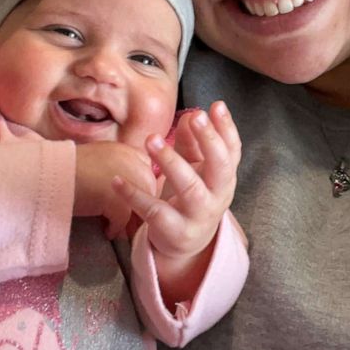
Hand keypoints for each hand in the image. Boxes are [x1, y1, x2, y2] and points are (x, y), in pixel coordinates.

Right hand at [74, 142, 156, 236]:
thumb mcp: (100, 157)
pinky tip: (107, 231)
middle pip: (148, 189)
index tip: (132, 199)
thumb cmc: (70, 166)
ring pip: (140, 206)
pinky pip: (123, 220)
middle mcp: (133, 163)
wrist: (52, 173)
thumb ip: (117, 166)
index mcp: (128, 150)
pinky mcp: (117, 201)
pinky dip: (115, 228)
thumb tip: (126, 186)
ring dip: (131, 219)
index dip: (140, 187)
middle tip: (130, 219)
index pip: (148, 170)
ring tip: (120, 228)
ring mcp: (128, 182)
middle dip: (140, 204)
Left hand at [113, 101, 240, 261]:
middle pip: (220, 167)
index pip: (232, 150)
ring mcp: (199, 215)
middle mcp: (218, 195)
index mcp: (224, 176)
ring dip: (171, 161)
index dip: (226, 128)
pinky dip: (135, 195)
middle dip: (209, 140)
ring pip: (190, 188)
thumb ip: (191, 142)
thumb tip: (190, 115)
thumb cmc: (190, 195)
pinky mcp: (175, 231)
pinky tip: (117, 180)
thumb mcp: (193, 168)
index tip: (217, 105)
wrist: (185, 244)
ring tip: (150, 139)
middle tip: (196, 116)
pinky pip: (155, 211)